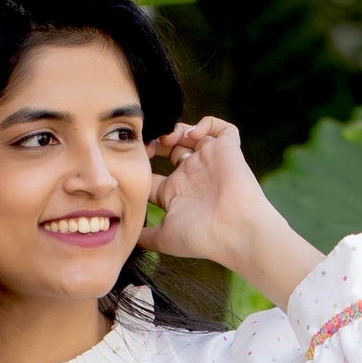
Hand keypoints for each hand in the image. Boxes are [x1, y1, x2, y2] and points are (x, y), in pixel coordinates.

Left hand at [148, 118, 319, 306]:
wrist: (234, 230)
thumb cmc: (200, 237)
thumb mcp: (164, 238)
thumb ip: (145, 236)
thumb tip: (127, 239)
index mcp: (176, 193)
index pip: (153, 174)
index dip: (140, 163)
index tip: (132, 159)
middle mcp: (192, 176)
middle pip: (170, 150)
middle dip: (156, 143)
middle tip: (148, 143)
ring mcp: (209, 162)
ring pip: (192, 136)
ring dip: (176, 130)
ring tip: (167, 137)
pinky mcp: (228, 151)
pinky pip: (222, 128)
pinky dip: (207, 123)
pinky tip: (193, 133)